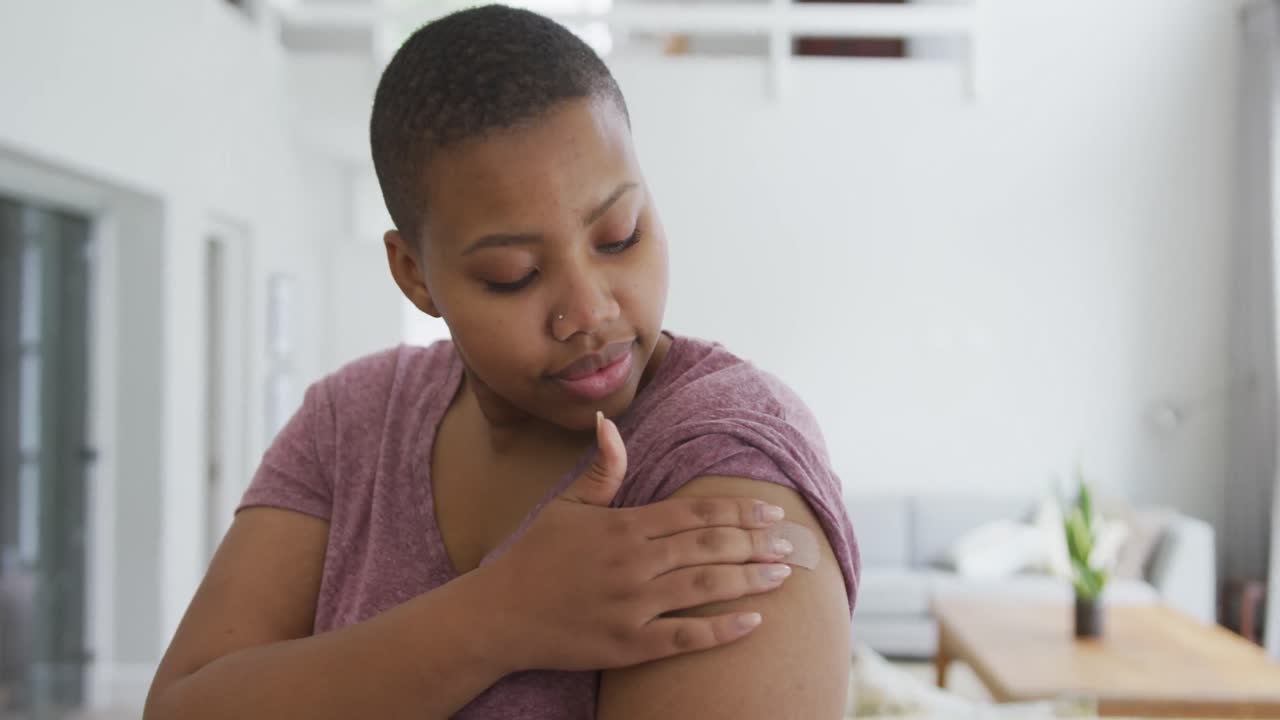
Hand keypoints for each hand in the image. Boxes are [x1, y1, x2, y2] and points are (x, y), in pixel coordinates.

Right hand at [481, 412, 794, 671]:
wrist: (497, 615)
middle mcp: (633, 563)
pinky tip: (755, 621)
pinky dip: (723, 628)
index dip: (737, 511)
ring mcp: (632, 605)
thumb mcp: (566, 506)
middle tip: (791, 541)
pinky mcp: (629, 645)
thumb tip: (609, 422)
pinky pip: (686, 636)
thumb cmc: (533, 557)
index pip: (694, 513)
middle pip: (710, 547)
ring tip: (784, 573)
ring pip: (705, 586)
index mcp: (623, 526)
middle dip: (756, 541)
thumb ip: (601, 469)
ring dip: (751, 578)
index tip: (770, 510)